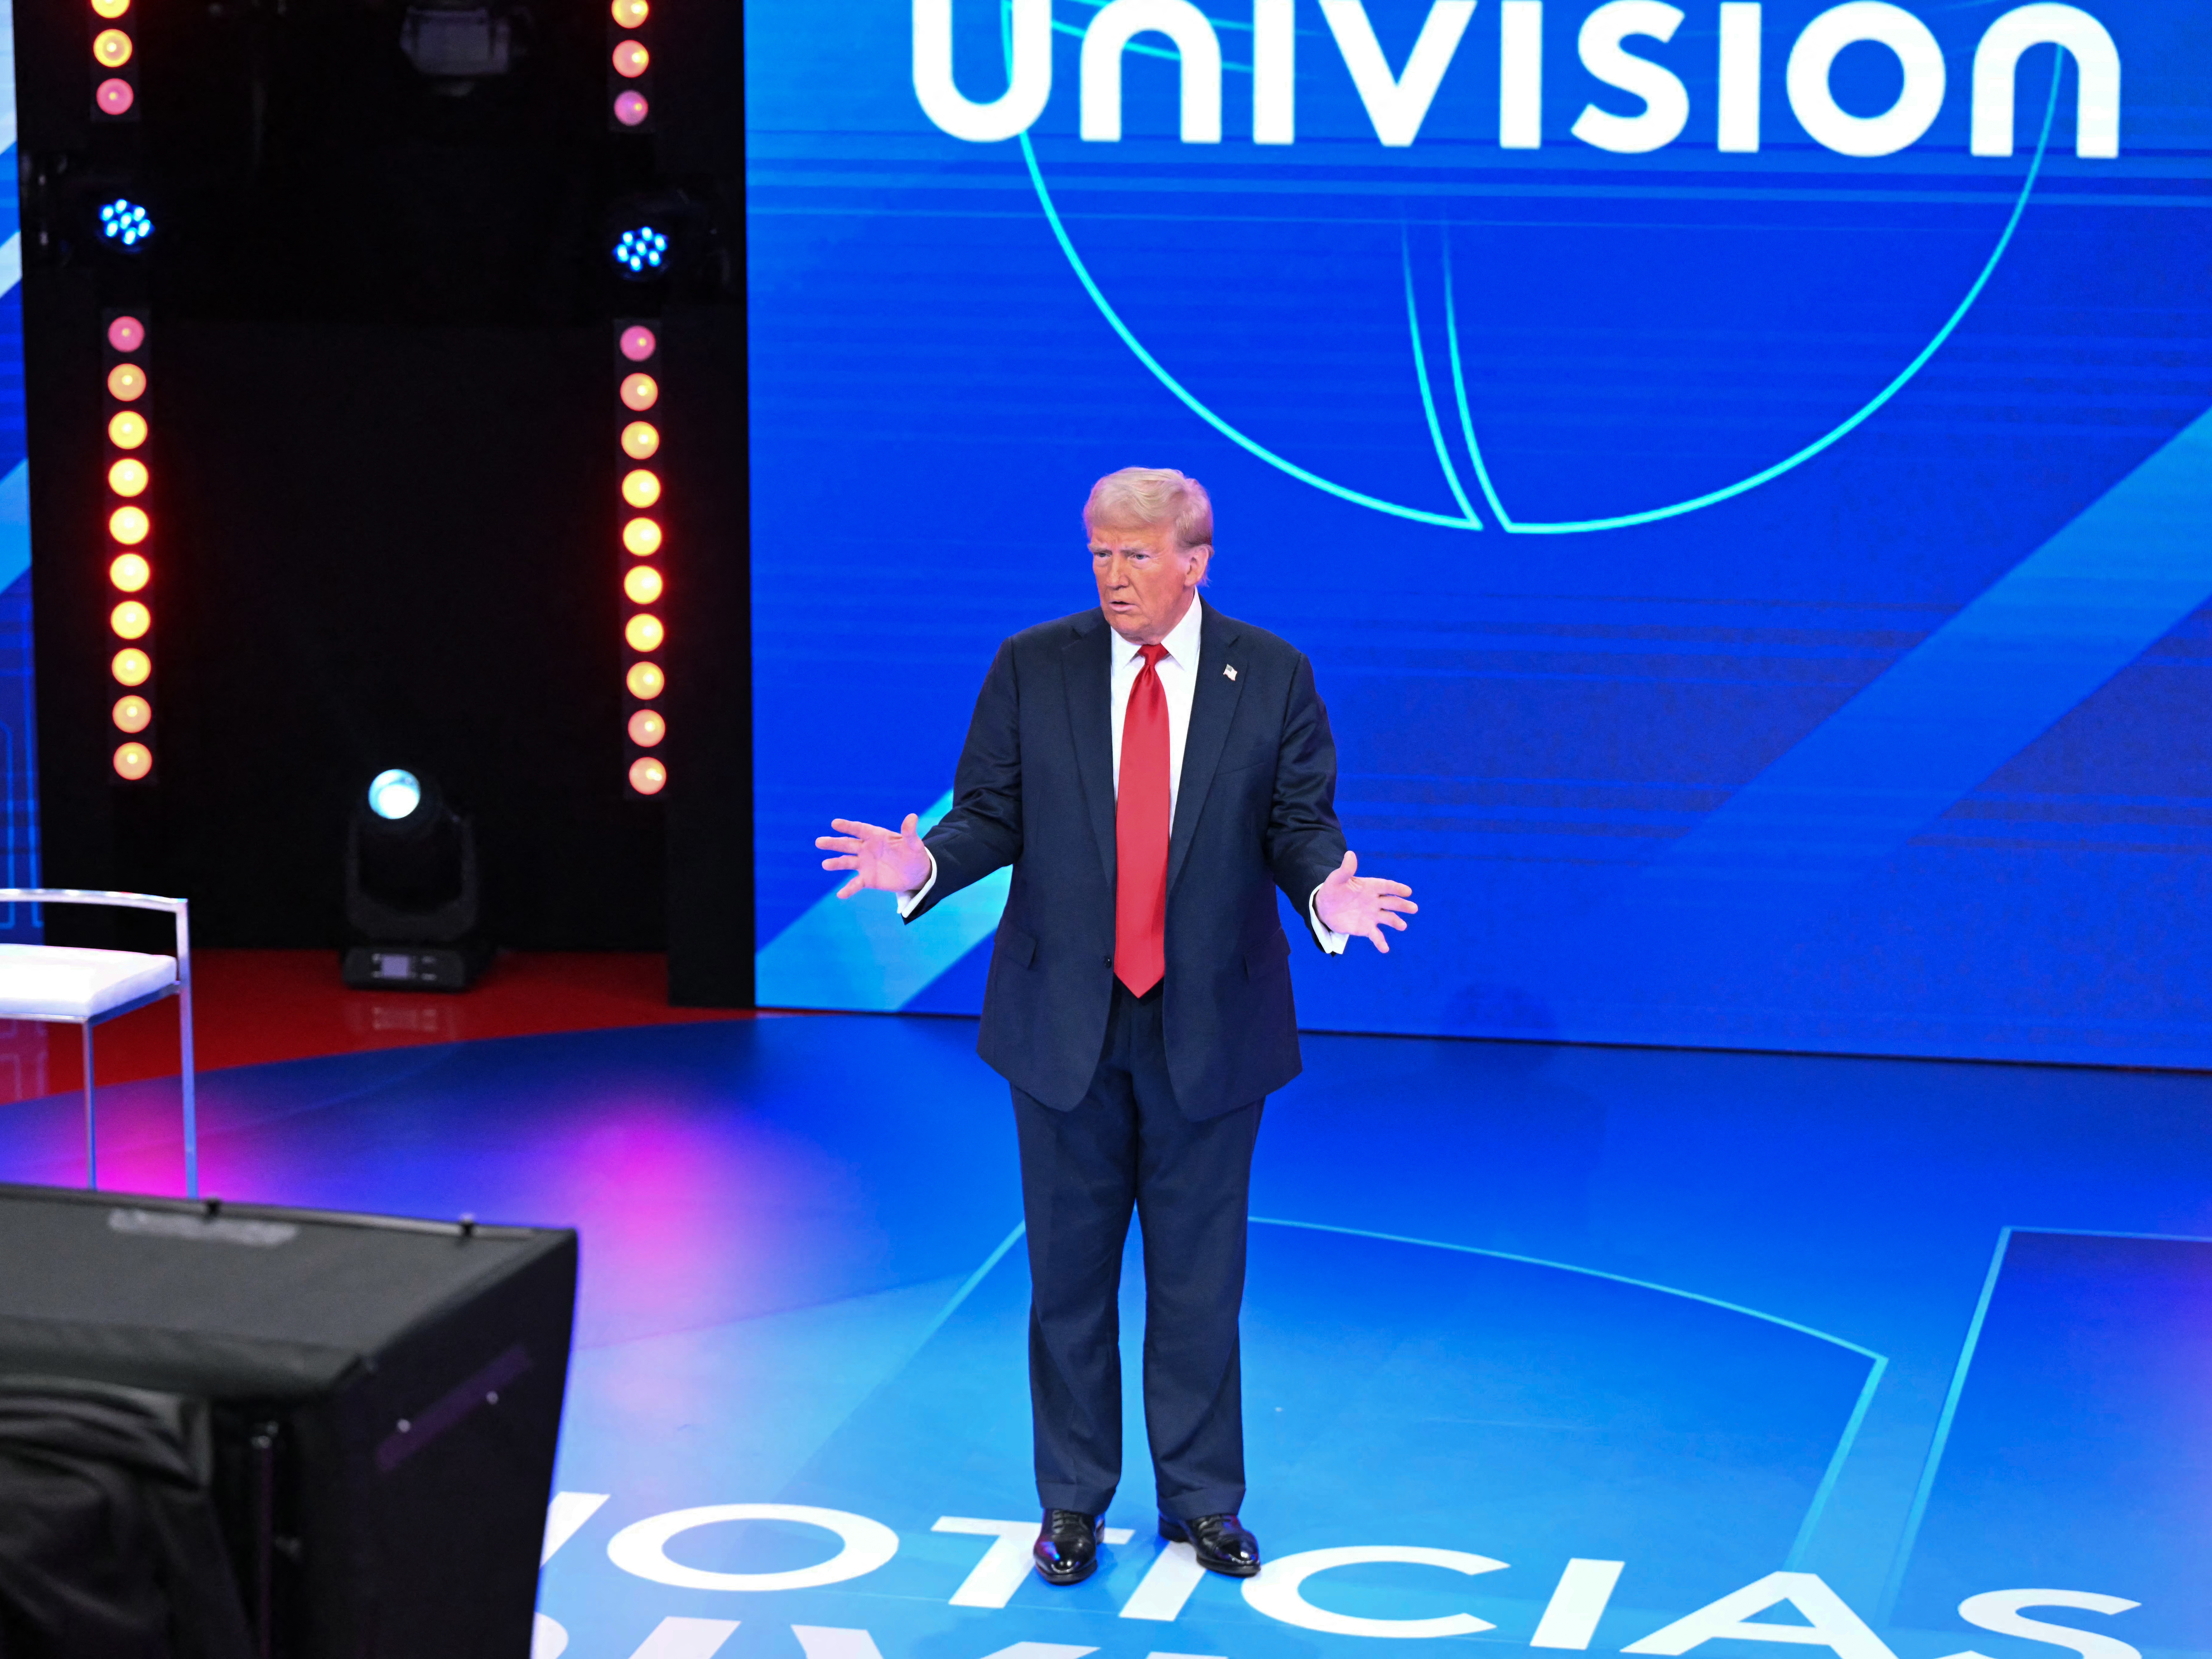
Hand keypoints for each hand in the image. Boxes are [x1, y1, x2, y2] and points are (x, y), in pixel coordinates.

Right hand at [816, 814, 931, 899]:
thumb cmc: (914, 855)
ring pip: (847, 862)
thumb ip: (909, 832)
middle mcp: (867, 849)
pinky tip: (840, 895)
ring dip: (836, 863)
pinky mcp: (867, 879)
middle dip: (834, 843)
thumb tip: (912, 817)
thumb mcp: (914, 844)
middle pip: (848, 845)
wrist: (916, 874)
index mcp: (876, 836)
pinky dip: (848, 889)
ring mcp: (865, 864)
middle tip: (819, 842)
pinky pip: (855, 884)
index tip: (835, 823)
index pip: (860, 829)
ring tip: (825, 864)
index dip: (848, 826)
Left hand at [1313, 850, 1416, 952]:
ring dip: (1396, 922)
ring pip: (1388, 918)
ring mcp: (1372, 915)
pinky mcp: (1367, 928)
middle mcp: (1375, 901)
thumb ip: (1345, 870)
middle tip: (1413, 908)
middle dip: (1402, 905)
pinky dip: (1380, 942)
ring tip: (1402, 926)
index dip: (1396, 888)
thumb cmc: (1333, 890)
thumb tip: (1350, 854)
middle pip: (1391, 902)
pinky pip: (1376, 935)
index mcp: (1370, 886)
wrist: (1324, 908)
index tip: (1407, 891)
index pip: (1386, 886)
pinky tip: (1385, 949)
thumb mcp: (1336, 880)